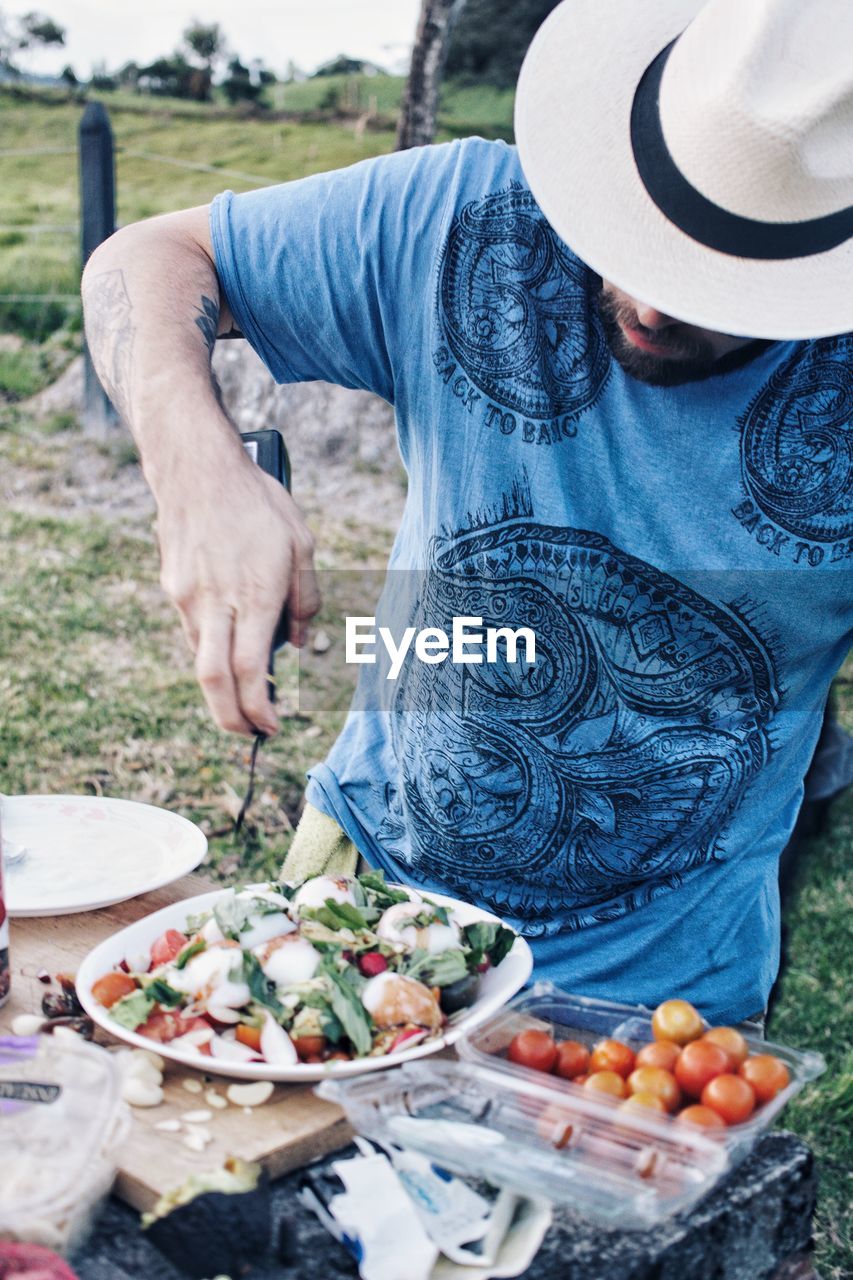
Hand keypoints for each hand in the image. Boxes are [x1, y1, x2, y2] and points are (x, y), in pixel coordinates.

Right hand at [157, 458, 319, 734]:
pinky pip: (193, 632)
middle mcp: (216, 601)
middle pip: (213, 680)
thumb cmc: (258, 502)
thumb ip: (306, 600)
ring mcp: (188, 596)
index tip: (272, 725)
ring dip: (223, 684)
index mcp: (255, 594)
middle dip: (230, 719)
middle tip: (250, 732)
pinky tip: (230, 644)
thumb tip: (299, 644)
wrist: (196, 468)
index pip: (251, 670)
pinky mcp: (173, 587)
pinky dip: (212, 650)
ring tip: (249, 692)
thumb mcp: (302, 545)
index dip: (260, 708)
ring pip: (201, 658)